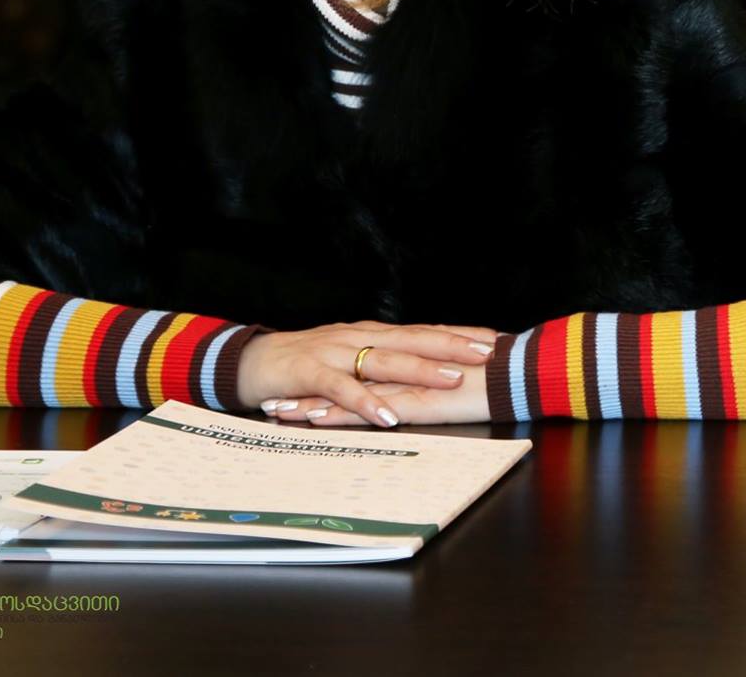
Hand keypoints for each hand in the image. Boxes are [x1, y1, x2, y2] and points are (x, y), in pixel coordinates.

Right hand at [239, 321, 497, 427]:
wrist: (251, 362)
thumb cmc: (306, 364)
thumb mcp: (350, 359)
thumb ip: (383, 362)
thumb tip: (426, 369)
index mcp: (372, 333)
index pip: (423, 330)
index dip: (459, 333)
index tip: (494, 339)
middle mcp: (359, 337)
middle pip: (413, 339)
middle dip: (453, 345)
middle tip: (487, 353)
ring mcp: (335, 353)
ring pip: (384, 360)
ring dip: (420, 369)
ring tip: (451, 379)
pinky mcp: (310, 372)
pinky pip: (342, 389)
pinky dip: (366, 402)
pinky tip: (386, 414)